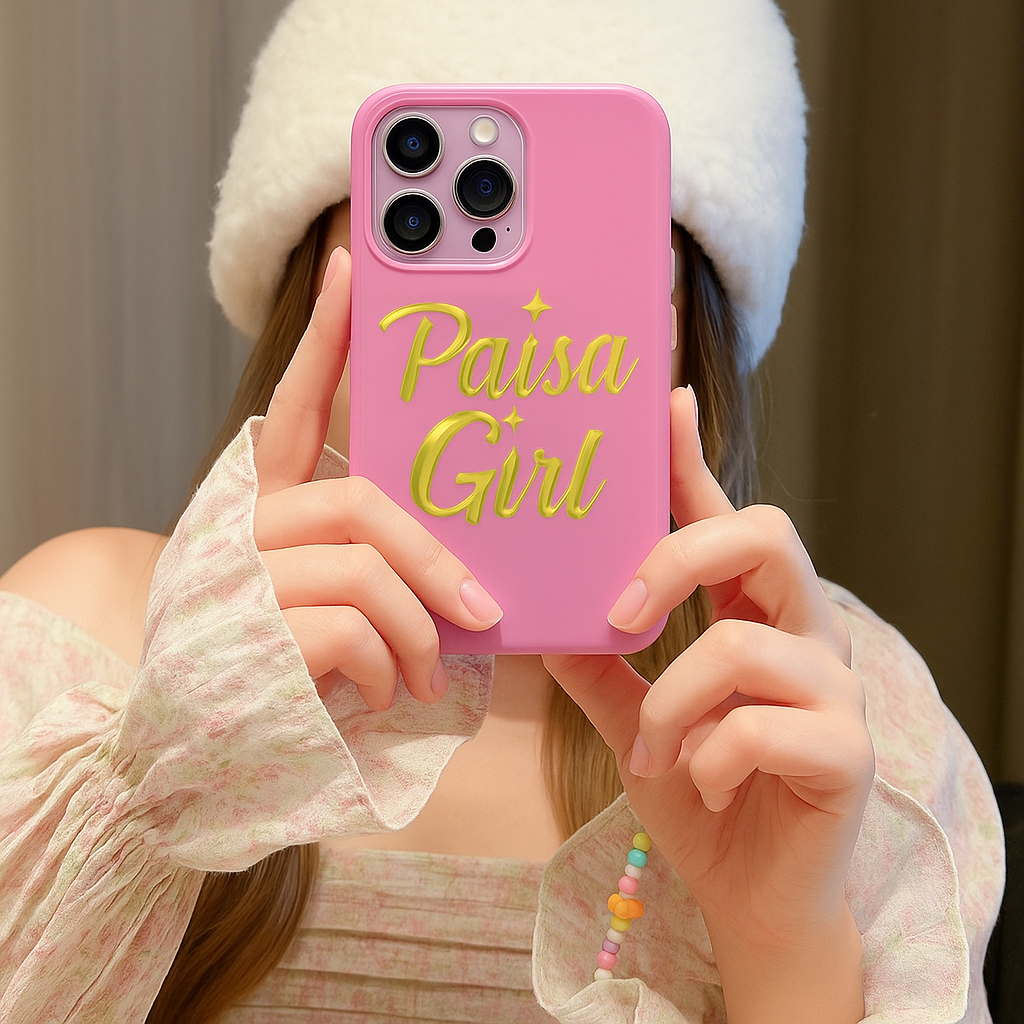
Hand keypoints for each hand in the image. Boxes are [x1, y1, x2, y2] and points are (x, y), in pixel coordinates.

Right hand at [252, 247, 502, 710]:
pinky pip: (354, 630)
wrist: (191, 760)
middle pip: (361, 502)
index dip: (327, 341)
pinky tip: (379, 696)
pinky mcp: (254, 634)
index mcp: (262, 508)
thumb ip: (370, 564)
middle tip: (485, 611)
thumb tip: (465, 572)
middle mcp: (243, 529)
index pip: (294, 407)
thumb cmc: (278, 671)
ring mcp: (243, 580)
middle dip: (436, 560)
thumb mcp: (323, 603)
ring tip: (426, 677)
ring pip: (366, 568)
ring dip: (418, 632)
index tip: (354, 271)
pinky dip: (387, 669)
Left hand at [544, 386, 873, 958]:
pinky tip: (707, 785)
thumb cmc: (705, 796)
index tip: (664, 405)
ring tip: (659, 751)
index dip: (694, 460)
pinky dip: (709, 759)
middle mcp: (805, 633)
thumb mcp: (637, 723)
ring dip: (675, 704)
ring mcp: (834, 689)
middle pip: (765, 534)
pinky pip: (760, 728)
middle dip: (681, 557)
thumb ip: (599, 668)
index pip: (725, 516)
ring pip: (744, 646)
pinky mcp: (849, 751)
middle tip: (622, 613)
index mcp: (754, 615)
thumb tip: (542, 619)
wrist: (755, 899)